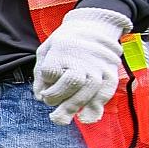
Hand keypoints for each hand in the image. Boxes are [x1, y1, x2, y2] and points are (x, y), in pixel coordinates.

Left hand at [33, 8, 128, 124]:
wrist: (93, 27)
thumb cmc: (64, 43)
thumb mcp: (45, 51)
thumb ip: (39, 74)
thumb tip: (38, 97)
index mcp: (62, 49)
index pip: (51, 70)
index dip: (46, 80)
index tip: (45, 86)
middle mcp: (82, 58)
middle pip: (72, 81)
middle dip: (59, 98)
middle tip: (51, 107)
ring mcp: (98, 66)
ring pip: (89, 89)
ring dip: (74, 107)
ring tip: (61, 120)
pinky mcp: (110, 74)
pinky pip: (105, 92)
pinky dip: (96, 107)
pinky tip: (86, 118)